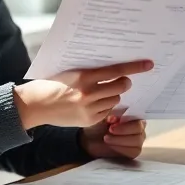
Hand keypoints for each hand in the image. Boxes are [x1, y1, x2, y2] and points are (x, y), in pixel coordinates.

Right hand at [12, 60, 153, 129]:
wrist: (36, 104)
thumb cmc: (53, 83)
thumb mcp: (71, 71)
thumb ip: (91, 72)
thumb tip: (114, 70)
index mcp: (84, 76)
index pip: (116, 70)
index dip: (134, 67)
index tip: (148, 64)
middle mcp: (88, 93)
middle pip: (120, 87)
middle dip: (124, 82)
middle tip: (124, 80)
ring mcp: (89, 108)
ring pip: (115, 99)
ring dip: (113, 95)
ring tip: (100, 92)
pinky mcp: (88, 120)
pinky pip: (107, 111)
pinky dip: (105, 106)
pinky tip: (93, 103)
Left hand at [81, 115, 146, 160]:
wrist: (92, 140)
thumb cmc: (99, 126)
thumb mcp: (103, 118)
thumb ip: (111, 116)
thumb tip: (115, 117)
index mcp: (134, 115)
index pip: (136, 116)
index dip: (125, 119)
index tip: (110, 121)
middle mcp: (140, 127)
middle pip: (138, 128)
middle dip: (123, 130)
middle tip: (109, 130)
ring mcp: (138, 140)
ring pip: (136, 140)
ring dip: (120, 139)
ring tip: (106, 138)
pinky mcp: (134, 152)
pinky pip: (133, 151)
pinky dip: (120, 148)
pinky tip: (111, 145)